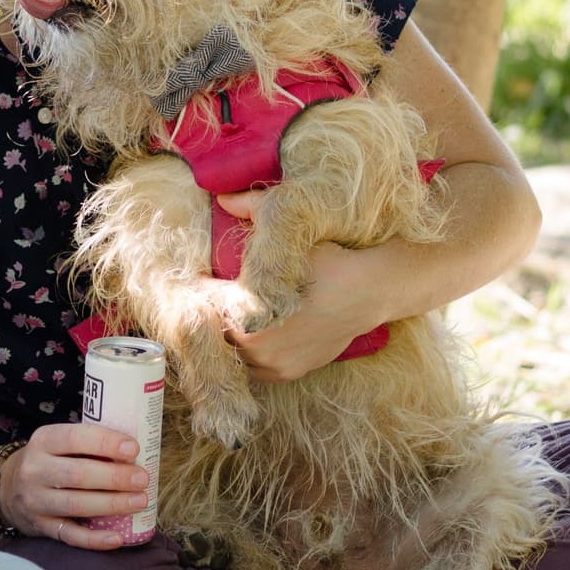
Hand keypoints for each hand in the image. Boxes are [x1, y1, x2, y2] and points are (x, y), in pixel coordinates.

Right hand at [0, 421, 149, 549]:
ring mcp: (35, 500)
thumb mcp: (57, 443)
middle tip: (142, 478)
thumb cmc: (48, 461)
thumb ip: (87, 444)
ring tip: (140, 501)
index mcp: (43, 441)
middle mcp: (35, 470)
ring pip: (75, 504)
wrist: (7, 488)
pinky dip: (95, 539)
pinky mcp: (40, 527)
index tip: (133, 449)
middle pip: (77, 474)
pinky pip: (70, 535)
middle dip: (114, 477)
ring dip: (111, 504)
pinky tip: (117, 538)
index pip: (75, 438)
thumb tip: (134, 451)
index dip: (105, 442)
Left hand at [215, 189, 386, 382]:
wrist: (369, 290)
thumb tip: (222, 197)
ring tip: (236, 314)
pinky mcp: (288, 372)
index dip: (201, 285)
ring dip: (230, 335)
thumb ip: (250, 207)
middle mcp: (252, 342)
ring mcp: (270, 362)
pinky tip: (254, 334)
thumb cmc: (327, 260)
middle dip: (213, 312)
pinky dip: (250, 355)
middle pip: (214, 329)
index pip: (204, 299)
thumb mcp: (287, 229)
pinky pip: (254, 369)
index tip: (203, 277)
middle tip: (218, 295)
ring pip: (232, 352)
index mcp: (243, 307)